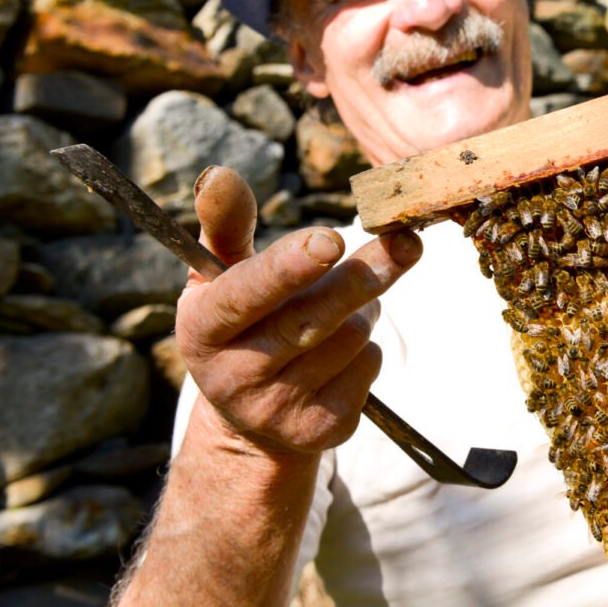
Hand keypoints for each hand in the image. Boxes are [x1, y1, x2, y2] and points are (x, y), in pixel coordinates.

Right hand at [175, 165, 422, 457]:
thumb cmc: (241, 323)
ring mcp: (276, 410)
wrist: (248, 421)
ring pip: (352, 338)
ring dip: (363, 310)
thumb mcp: (220, 276)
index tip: (331, 238)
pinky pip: (368, 369)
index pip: (244, 295)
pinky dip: (368, 350)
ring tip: (339, 309)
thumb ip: (226, 224)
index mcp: (203, 329)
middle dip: (362, 277)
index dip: (288, 267)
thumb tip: (219, 173)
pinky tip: (341, 353)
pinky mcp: (318, 433)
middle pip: (313, 318)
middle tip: (404, 243)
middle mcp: (232, 376)